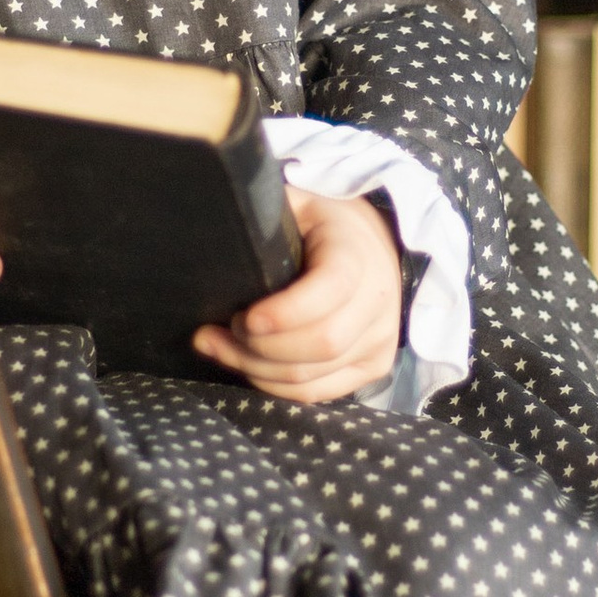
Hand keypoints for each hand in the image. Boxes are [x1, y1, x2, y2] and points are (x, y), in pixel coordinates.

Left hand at [193, 187, 401, 404]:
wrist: (376, 245)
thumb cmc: (323, 224)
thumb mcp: (298, 204)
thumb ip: (266, 214)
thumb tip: (217, 227)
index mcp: (358, 254)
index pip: (329, 291)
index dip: (283, 313)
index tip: (242, 317)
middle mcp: (378, 301)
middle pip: (320, 344)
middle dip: (259, 347)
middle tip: (222, 330)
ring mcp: (380, 339)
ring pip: (311, 376)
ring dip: (255, 369)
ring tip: (220, 347)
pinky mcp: (373, 366)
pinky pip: (318, 393)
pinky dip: (275, 386)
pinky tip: (249, 367)